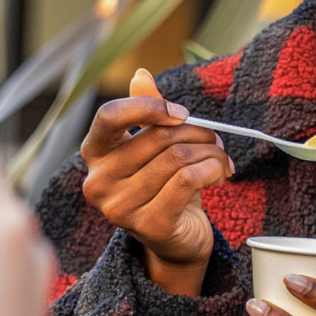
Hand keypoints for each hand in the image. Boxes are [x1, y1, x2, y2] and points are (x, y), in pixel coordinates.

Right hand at [78, 67, 232, 295]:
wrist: (176, 241)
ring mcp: (120, 207)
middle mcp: (98, 182)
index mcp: (94, 155)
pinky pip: (188, 180)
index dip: (148, 106)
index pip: (110, 116)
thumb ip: (146, 112)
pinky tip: (221, 173)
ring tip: (221, 157)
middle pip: (157, 137)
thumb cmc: (164, 187)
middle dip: (196, 132)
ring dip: (210, 152)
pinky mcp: (149, 224)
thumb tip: (140, 74)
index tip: (181, 113)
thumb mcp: (154, 147)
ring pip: (177, 158)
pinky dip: (213, 169)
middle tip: (214, 137)